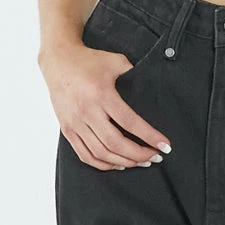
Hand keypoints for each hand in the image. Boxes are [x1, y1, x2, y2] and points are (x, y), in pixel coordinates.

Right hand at [38, 42, 171, 170]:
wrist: (59, 61)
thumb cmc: (88, 61)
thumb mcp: (115, 60)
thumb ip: (133, 73)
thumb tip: (151, 86)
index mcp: (102, 95)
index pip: (129, 122)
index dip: (149, 136)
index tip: (164, 145)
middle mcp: (87, 112)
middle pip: (115, 143)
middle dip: (138, 154)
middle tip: (156, 157)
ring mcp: (75, 123)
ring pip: (101, 153)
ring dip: (123, 162)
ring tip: (141, 162)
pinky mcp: (67, 130)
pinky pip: (85, 155)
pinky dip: (103, 164)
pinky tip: (117, 164)